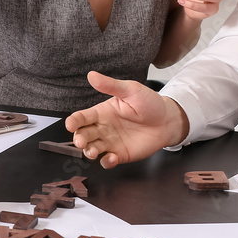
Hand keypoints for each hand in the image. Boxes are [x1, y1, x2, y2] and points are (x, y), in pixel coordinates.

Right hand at [65, 71, 188, 168]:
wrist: (168, 120)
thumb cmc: (149, 103)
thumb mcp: (130, 90)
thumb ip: (111, 85)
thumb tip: (92, 75)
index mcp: (102, 112)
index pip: (82, 117)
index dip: (74, 121)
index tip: (70, 124)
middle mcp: (102, 128)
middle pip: (83, 135)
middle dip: (79, 139)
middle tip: (81, 141)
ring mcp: (111, 142)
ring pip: (92, 149)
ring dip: (89, 152)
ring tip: (92, 152)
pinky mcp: (121, 154)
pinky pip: (108, 161)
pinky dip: (106, 162)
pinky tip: (110, 158)